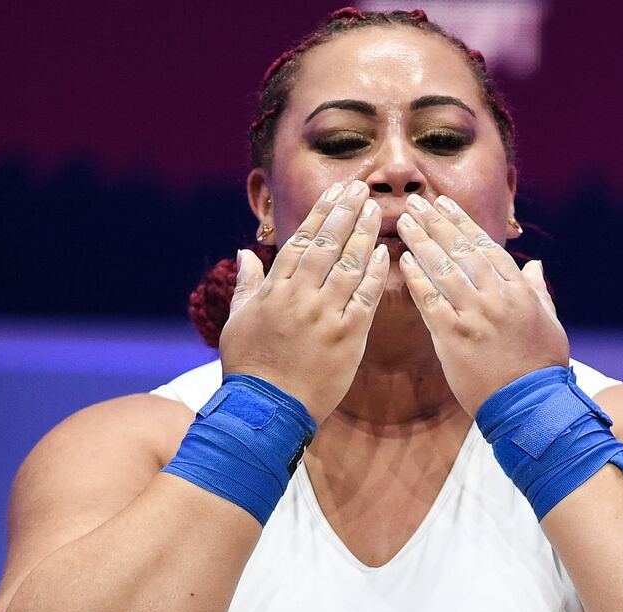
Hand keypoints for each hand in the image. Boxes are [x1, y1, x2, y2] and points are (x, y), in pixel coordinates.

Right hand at [219, 180, 388, 423]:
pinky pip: (365, 299)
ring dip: (363, 235)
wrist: (265, 411)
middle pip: (327, 245)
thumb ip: (246, 284)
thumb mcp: (237, 322)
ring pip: (349, 266)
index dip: (320, 214)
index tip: (335, 192)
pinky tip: (385, 253)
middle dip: (345, 213)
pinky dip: (375, 274)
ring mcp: (325, 317)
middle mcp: (300, 297)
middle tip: (361, 189)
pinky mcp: (347, 338)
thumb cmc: (248, 368)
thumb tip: (245, 252)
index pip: (301, 241)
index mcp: (274, 291)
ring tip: (375, 211)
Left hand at [395, 193, 568, 415]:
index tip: (445, 205)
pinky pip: (431, 301)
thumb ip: (538, 292)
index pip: (486, 247)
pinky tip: (403, 260)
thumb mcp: (550, 323)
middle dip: (437, 223)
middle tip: (417, 203)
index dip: (463, 223)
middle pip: (462, 251)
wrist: (531, 405)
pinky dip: (417, 279)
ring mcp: (475, 316)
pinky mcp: (455, 337)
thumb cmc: (542, 367)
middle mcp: (497, 297)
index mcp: (519, 291)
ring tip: (404, 221)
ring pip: (444, 269)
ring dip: (422, 242)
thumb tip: (534, 266)